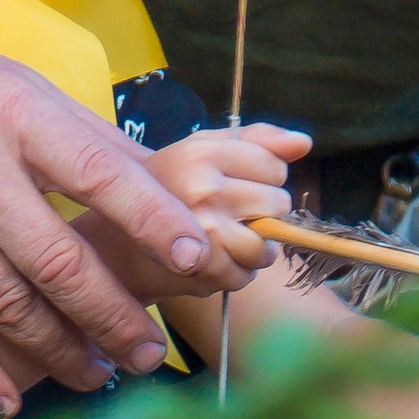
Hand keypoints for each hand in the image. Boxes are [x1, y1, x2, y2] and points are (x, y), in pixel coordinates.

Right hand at [0, 27, 212, 414]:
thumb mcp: (20, 89)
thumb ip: (90, 141)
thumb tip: (167, 186)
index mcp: (20, 120)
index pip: (100, 175)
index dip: (153, 220)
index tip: (196, 259)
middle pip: (59, 260)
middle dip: (113, 314)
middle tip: (150, 352)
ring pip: (7, 304)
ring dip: (59, 351)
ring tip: (98, 375)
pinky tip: (7, 403)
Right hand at [134, 122, 311, 282]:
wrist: (115, 240)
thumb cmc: (166, 190)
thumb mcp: (202, 151)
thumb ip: (256, 141)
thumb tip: (303, 142)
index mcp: (200, 153)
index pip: (275, 166)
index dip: (264, 177)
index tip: (238, 184)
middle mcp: (201, 190)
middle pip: (277, 204)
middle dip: (263, 213)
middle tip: (232, 215)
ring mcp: (202, 233)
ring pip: (266, 246)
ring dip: (255, 250)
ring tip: (227, 241)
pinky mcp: (202, 272)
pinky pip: (246, 277)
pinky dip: (236, 275)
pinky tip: (214, 261)